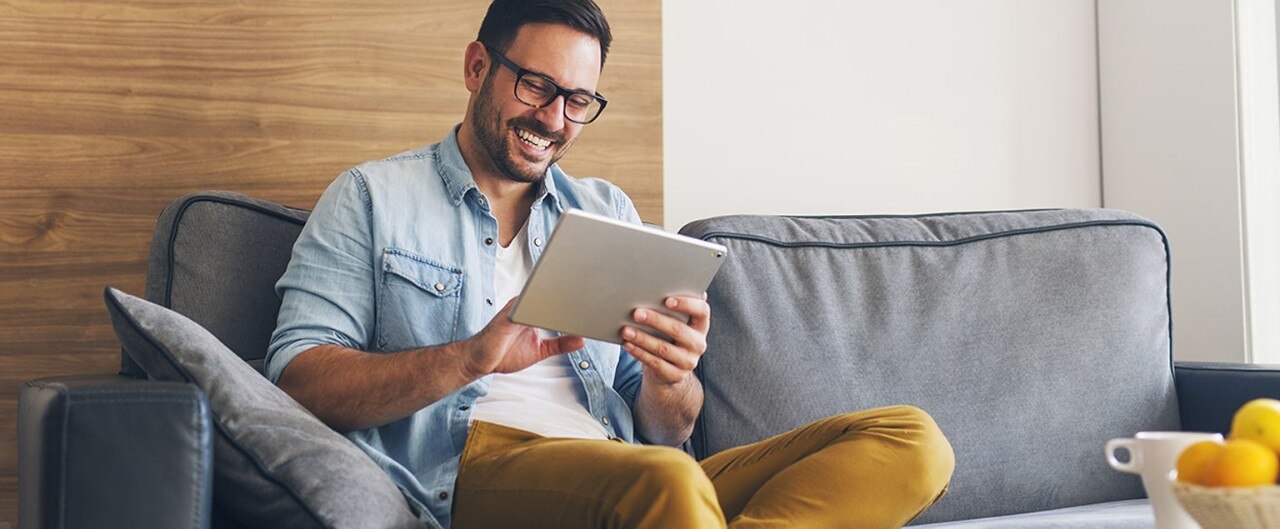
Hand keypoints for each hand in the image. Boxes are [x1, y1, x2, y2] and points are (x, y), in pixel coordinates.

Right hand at [461, 299, 584, 378]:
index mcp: (531, 309)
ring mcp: (516, 308)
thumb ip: (559, 344)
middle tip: (595, 292)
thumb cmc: (505, 353)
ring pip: (542, 298)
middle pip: (551, 295)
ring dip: (560, 298)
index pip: (555, 300)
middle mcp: (524, 304)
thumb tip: (581, 340)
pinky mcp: (509, 317)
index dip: (573, 299)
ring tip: (582, 298)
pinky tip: (559, 313)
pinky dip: (543, 310)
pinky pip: (528, 309)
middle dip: (571, 294)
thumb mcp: (540, 351)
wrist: (479, 361)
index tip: (594, 298)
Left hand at [621, 294, 709, 385]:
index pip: (702, 311)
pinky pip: (655, 363)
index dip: (687, 304)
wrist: (669, 371)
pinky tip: (627, 344)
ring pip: (664, 348)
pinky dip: (639, 353)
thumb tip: (655, 286)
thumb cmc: (668, 338)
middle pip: (678, 330)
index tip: (667, 300)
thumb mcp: (674, 323)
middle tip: (636, 313)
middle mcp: (698, 344)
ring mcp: (688, 361)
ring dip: (642, 338)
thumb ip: (671, 308)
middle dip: (655, 320)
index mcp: (701, 326)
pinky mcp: (676, 375)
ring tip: (626, 330)